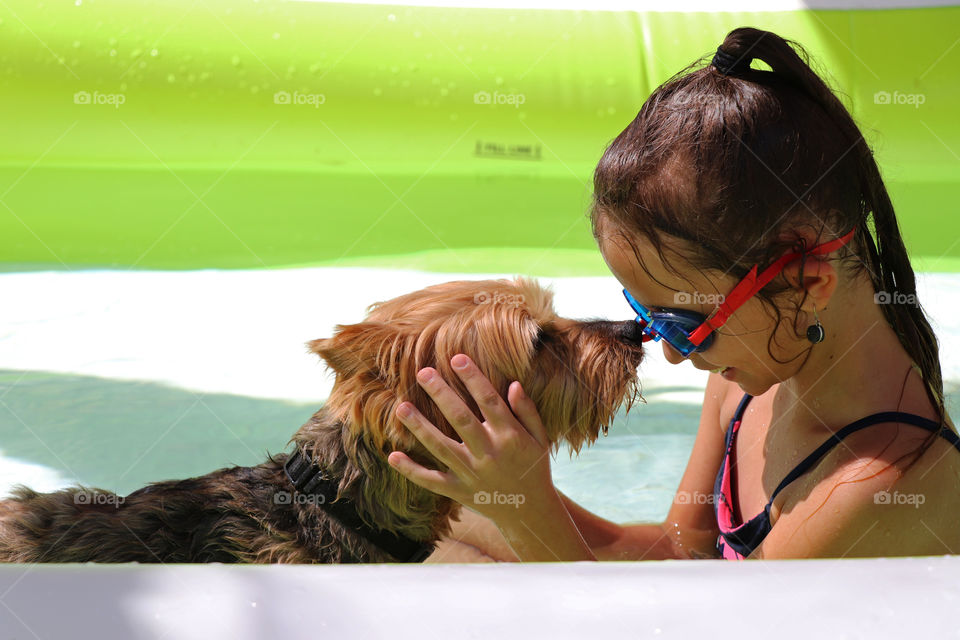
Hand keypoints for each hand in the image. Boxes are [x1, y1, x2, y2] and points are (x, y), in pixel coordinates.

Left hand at [386, 353, 556, 526]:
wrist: (529, 512)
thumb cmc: (534, 468)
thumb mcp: (539, 439)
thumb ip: (527, 411)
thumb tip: (513, 384)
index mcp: (509, 437)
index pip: (489, 401)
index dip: (473, 379)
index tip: (457, 359)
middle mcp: (489, 454)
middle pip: (461, 419)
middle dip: (441, 395)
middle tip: (423, 373)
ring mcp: (472, 474)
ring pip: (441, 448)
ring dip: (420, 427)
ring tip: (401, 407)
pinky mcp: (459, 492)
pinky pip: (432, 481)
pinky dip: (412, 471)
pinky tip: (393, 456)